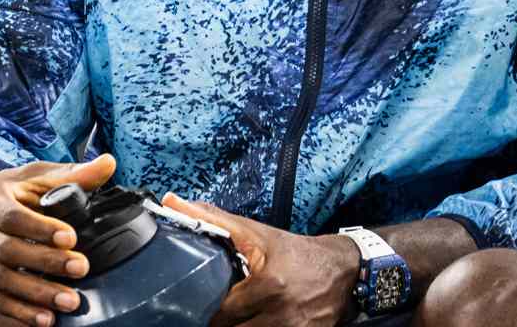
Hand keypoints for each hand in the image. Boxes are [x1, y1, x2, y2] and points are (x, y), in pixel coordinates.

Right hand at [0, 154, 115, 326]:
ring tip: (70, 301)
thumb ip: (70, 174)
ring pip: (1, 280)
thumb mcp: (30, 178)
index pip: (12, 216)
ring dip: (37, 294)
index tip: (70, 237)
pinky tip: (46, 319)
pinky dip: (20, 312)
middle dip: (45, 262)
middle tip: (81, 268)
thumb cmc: (2, 193)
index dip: (40, 228)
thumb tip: (109, 163)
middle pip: (8, 251)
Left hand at [162, 195, 359, 326]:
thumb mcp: (256, 232)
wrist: (343, 269)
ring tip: (229, 317)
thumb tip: (173, 202)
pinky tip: (251, 322)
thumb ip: (214, 220)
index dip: (206, 307)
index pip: (223, 309)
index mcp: (268, 285)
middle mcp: (281, 313)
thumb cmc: (295, 251)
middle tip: (205, 312)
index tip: (193, 303)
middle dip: (218, 322)